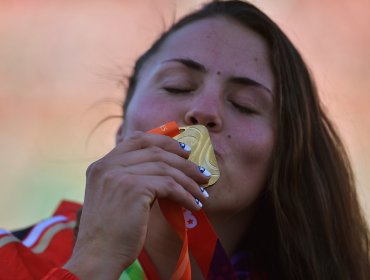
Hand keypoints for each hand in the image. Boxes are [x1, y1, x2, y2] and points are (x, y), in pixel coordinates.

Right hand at [64, 131, 209, 278]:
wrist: (98, 257)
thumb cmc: (111, 233)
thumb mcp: (115, 197)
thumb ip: (132, 179)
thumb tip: (168, 172)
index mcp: (102, 165)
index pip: (137, 139)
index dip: (164, 141)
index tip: (183, 151)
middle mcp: (108, 165)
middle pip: (155, 151)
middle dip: (183, 162)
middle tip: (201, 173)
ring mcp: (119, 175)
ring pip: (166, 168)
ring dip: (189, 181)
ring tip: (202, 192)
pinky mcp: (133, 189)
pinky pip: (169, 185)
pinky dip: (186, 194)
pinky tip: (194, 204)